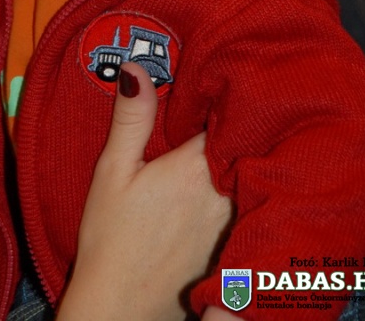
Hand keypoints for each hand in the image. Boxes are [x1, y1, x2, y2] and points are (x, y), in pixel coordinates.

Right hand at [57, 63, 232, 320]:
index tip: (226, 82)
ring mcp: (236, 224)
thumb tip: (136, 67)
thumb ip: (131, 119)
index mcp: (195, 168)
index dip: (228, 99)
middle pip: (247, 146)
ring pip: (254, 175)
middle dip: (244, 125)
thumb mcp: (112, 172)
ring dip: (251, 156)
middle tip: (241, 106)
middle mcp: (225, 193)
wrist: (120, 311)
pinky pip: (254, 205)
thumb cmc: (110, 240)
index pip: (228, 118)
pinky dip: (252, 189)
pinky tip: (244, 184)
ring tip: (249, 139)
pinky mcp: (237, 248)